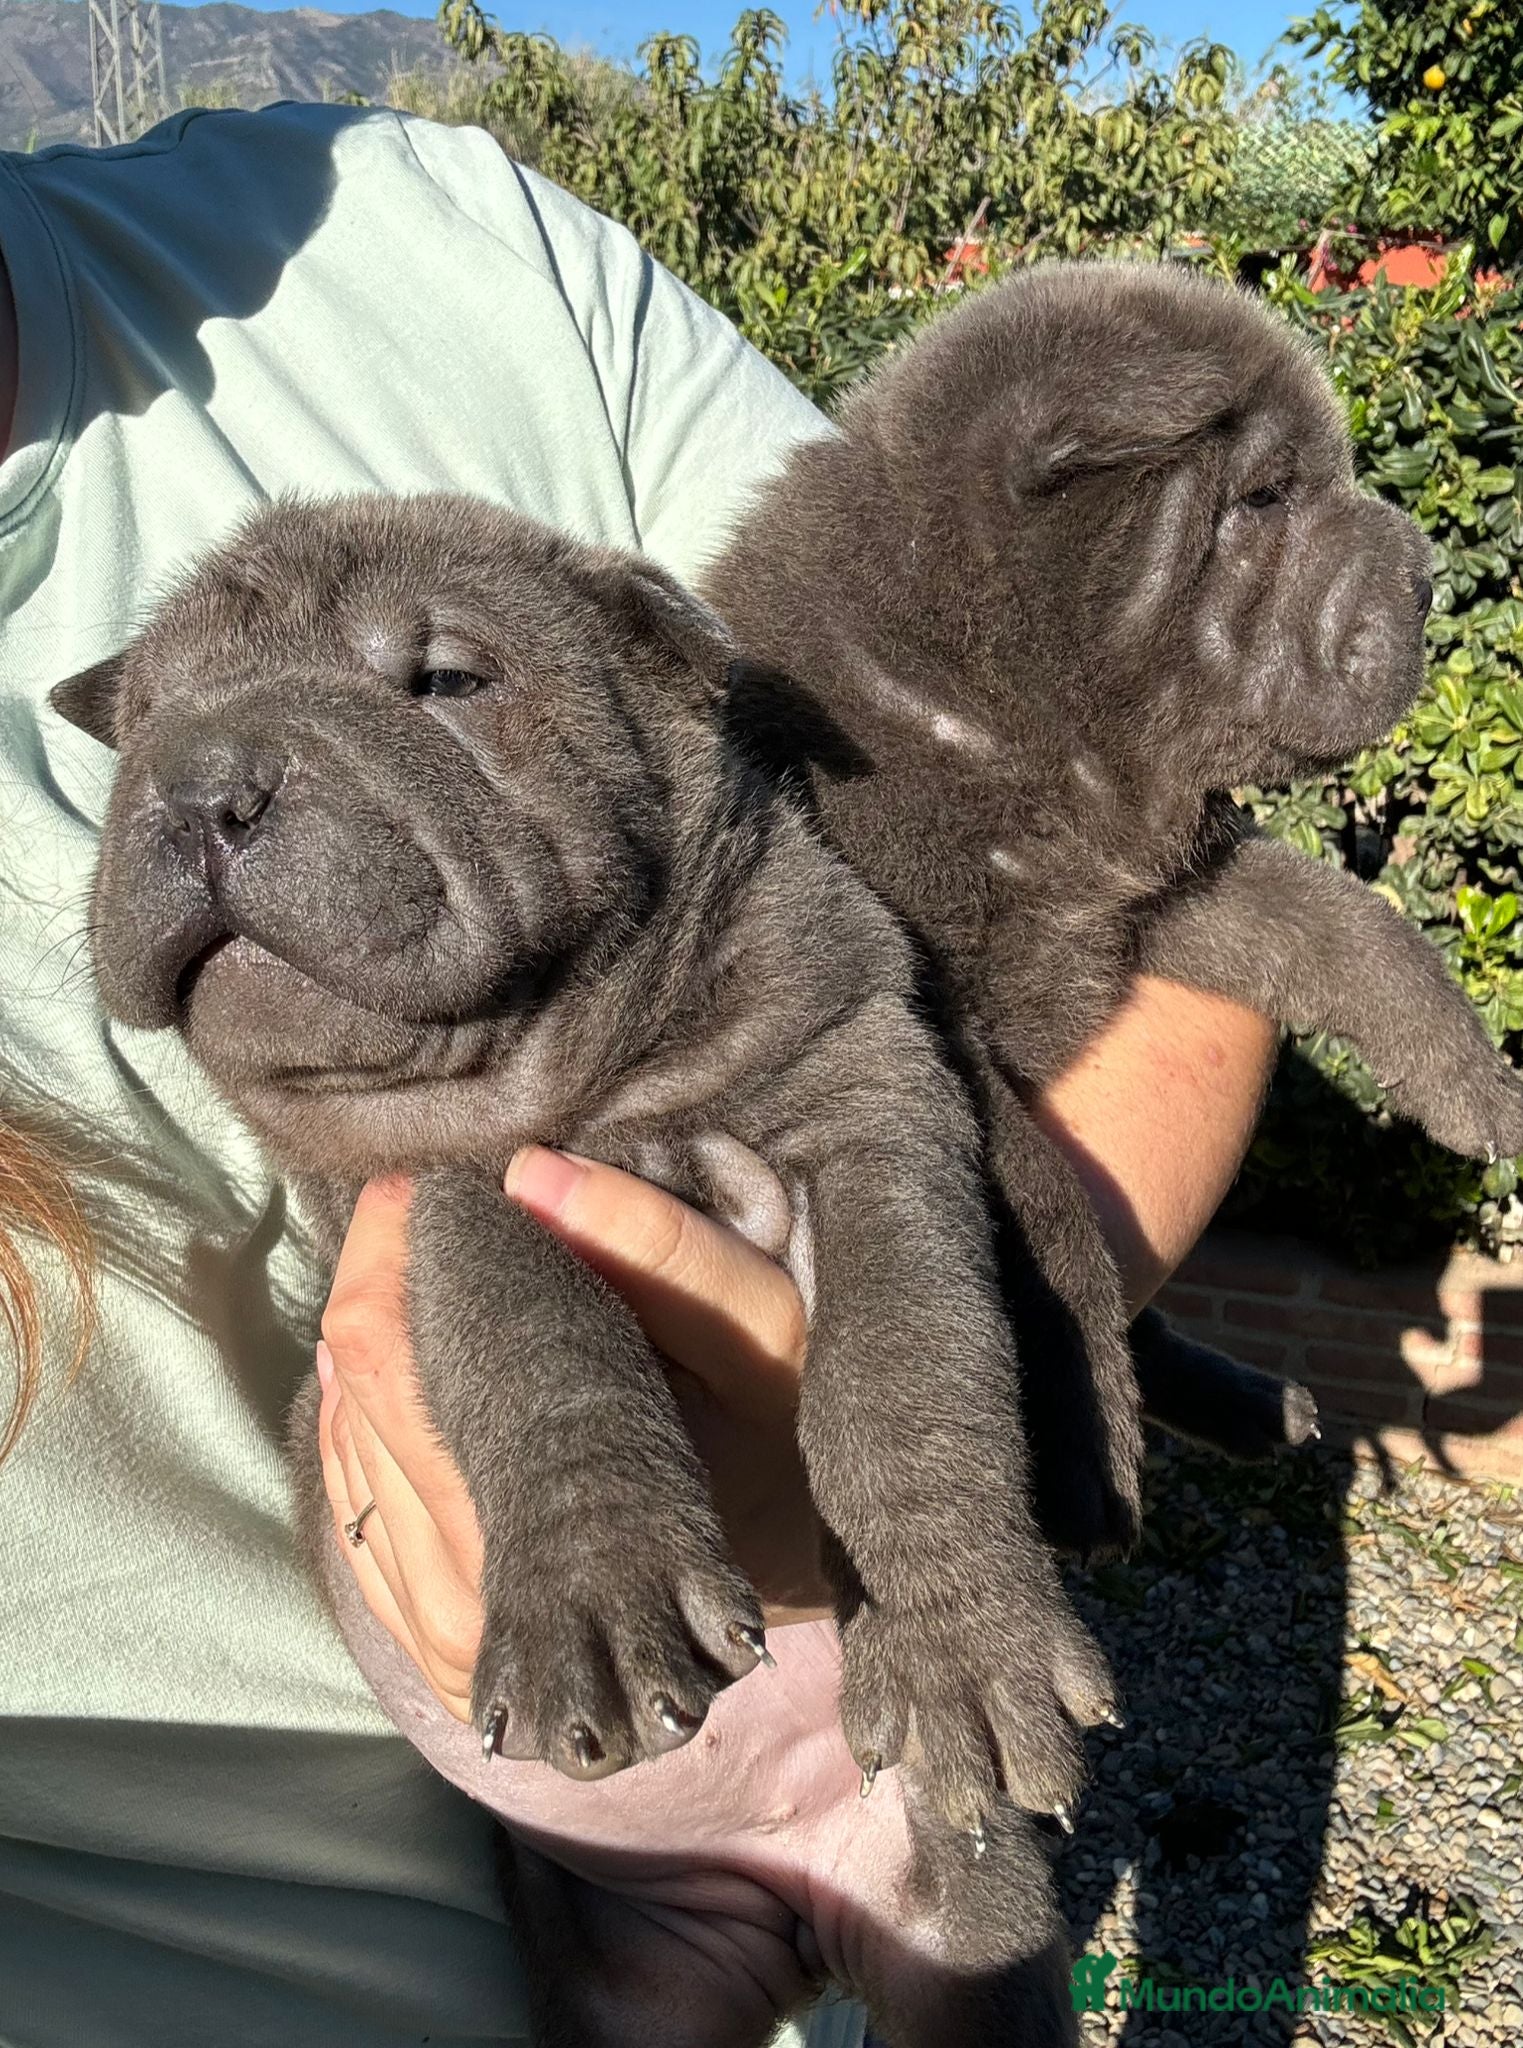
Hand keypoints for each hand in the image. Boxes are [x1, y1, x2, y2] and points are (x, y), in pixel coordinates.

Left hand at [317, 1147, 829, 1722]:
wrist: (806, 1582)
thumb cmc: (789, 1448)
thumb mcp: (763, 1337)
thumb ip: (662, 1252)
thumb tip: (532, 1174)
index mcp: (542, 1537)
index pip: (391, 1359)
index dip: (388, 1249)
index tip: (421, 1180)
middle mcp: (468, 1606)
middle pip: (352, 1398)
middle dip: (370, 1281)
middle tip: (412, 1206)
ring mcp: (444, 1639)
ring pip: (342, 1454)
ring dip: (363, 1353)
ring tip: (413, 1276)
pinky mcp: (434, 1653)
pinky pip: (353, 1516)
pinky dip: (359, 1428)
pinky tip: (394, 1374)